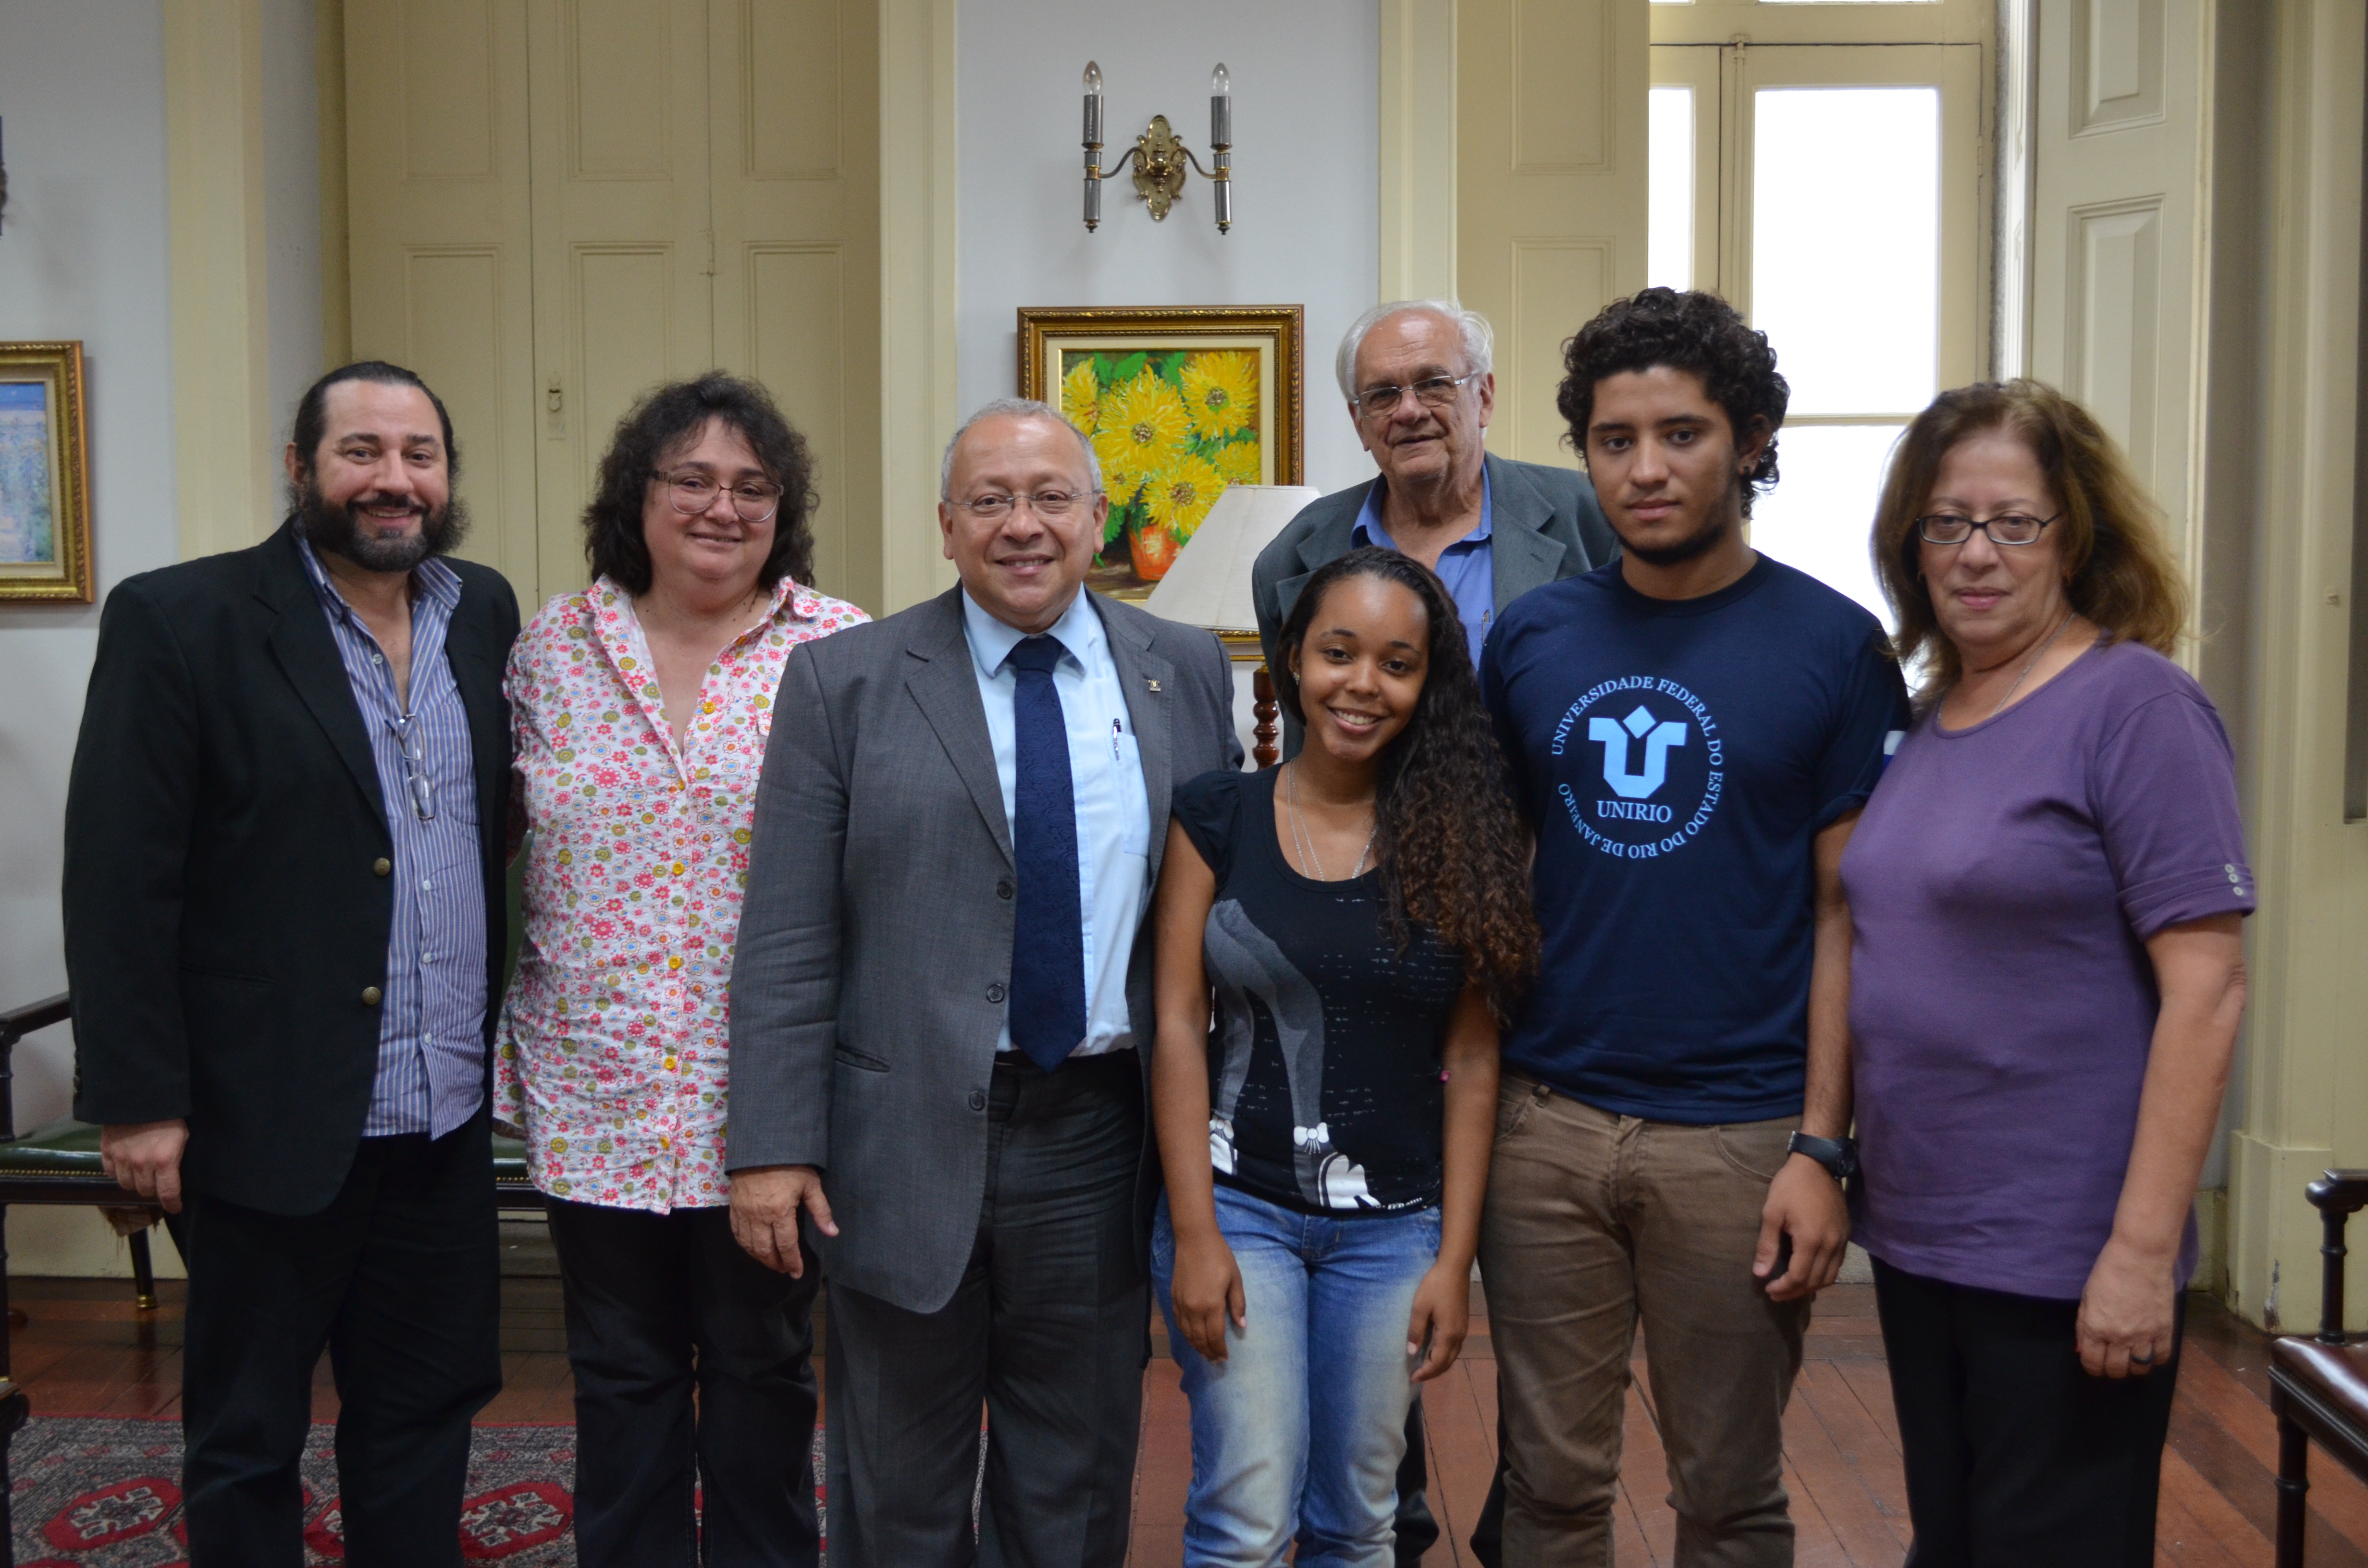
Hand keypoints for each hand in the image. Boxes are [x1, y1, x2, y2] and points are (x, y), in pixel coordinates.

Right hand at [99, 1120, 189, 1213]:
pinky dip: (118, 1172)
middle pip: (145, 1191)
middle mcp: (141, 1164)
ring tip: (140, 1172)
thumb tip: (174, 1177)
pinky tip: (125, 1165)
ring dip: (135, 1181)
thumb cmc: (169, 1115)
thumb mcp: (182, 1136)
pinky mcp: (106, 1151)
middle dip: (153, 1188)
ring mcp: (122, 1159)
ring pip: (126, 1185)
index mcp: (164, 1161)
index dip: (172, 1203)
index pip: (167, 1193)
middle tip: (156, 1179)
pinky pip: (110, 1173)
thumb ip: (176, 1159)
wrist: (141, 1096)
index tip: (174, 1207)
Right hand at [728, 1165, 836, 1276]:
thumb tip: (832, 1232)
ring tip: (772, 1262)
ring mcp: (744, 1213)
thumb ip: (820, 1210)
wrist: (761, 1146)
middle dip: (776, 1263)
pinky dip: (745, 1245)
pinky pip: (737, 1233)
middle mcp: (759, 1216)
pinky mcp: (734, 1208)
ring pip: (749, 1245)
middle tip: (784, 1269)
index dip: (792, 1262)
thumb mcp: (810, 1185)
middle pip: (765, 1250)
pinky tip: (753, 1249)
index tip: (797, 1273)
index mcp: (780, 1211)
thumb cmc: (790, 1164)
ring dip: (760, 1258)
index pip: (786, 1245)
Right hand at [1169, 1229, 1245, 1363]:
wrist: (1195, 1240)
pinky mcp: (1173, 1298)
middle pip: (1200, 1339)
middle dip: (1208, 1352)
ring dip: (1196, 1346)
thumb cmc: (1220, 1257)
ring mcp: (1181, 1304)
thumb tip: (1241, 1325)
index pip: (1215, 1336)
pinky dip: (1185, 1334)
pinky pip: (1178, 1323)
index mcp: (1212, 1305)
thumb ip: (1237, 1304)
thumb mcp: (1235, 1279)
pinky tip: (1191, 1337)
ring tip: (1204, 1353)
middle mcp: (1194, 1308)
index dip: (1219, 1350)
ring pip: (1187, 1334)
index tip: (1224, 1358)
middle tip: (1215, 1361)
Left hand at [1406, 1259, 1471, 1382]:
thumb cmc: (1434, 1286)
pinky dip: (1444, 1355)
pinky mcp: (1463, 1323)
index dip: (1425, 1373)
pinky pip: (1455, 1347)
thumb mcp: (1419, 1308)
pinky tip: (1434, 1350)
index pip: (1437, 1362)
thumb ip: (1416, 1331)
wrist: (1454, 1269)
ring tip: (1424, 1366)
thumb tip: (1411, 1352)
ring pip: (1453, 1355)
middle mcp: (1459, 1336)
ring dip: (1439, 1364)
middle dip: (1433, 1372)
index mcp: (1448, 1334)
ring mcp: (1463, 1329)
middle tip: (1417, 1375)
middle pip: (1447, 1363)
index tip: (1412, 1378)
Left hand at [1755, 1153, 1848, 1301]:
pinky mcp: (1846, 1235)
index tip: (1769, 1290)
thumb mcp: (1772, 1213)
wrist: (1817, 1165)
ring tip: (1792, 1288)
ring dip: (1811, 1286)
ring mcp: (1841, 1241)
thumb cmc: (1790, 1187)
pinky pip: (1837, 1265)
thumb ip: (1767, 1245)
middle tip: (1777, 1294)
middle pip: (1815, 1281)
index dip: (1784, 1288)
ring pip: (1830, 1277)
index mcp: (1811, 1240)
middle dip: (1795, 1292)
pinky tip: (1809, 1273)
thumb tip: (1760, 1273)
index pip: (1799, 1277)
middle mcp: (1831, 1245)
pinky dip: (1823, 1275)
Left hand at [2077, 1238, 2176, 1377]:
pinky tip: (2151, 1352)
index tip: (2095, 1366)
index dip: (2092, 1368)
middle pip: (2115, 1369)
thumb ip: (2083, 1325)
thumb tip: (2081, 1348)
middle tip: (2113, 1364)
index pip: (2091, 1362)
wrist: (2140, 1257)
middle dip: (2112, 1370)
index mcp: (2095, 1327)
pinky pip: (2162, 1357)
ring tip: (2132, 1360)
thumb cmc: (2108, 1272)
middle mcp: (2118, 1336)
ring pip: (2139, 1369)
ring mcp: (2143, 1335)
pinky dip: (2156, 1359)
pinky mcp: (2164, 1330)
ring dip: (2134, 1368)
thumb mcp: (2087, 1297)